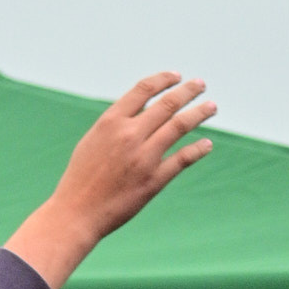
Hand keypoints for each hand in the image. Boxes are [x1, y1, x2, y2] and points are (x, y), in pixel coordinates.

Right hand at [8, 75, 216, 288]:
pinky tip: (207, 144)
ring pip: (179, 126)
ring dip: (199, 114)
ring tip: (211, 107)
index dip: (163, 80)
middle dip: (187, 91)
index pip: (143, 90)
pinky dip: (198, 149)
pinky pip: (183, 159)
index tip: (177, 76)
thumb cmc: (81, 177)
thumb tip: (139, 112)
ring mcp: (143, 157)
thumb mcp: (92, 140)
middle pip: (167, 104)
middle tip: (200, 84)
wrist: (77, 212)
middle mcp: (129, 134)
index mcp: (111, 121)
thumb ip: (116, 125)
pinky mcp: (154, 180)